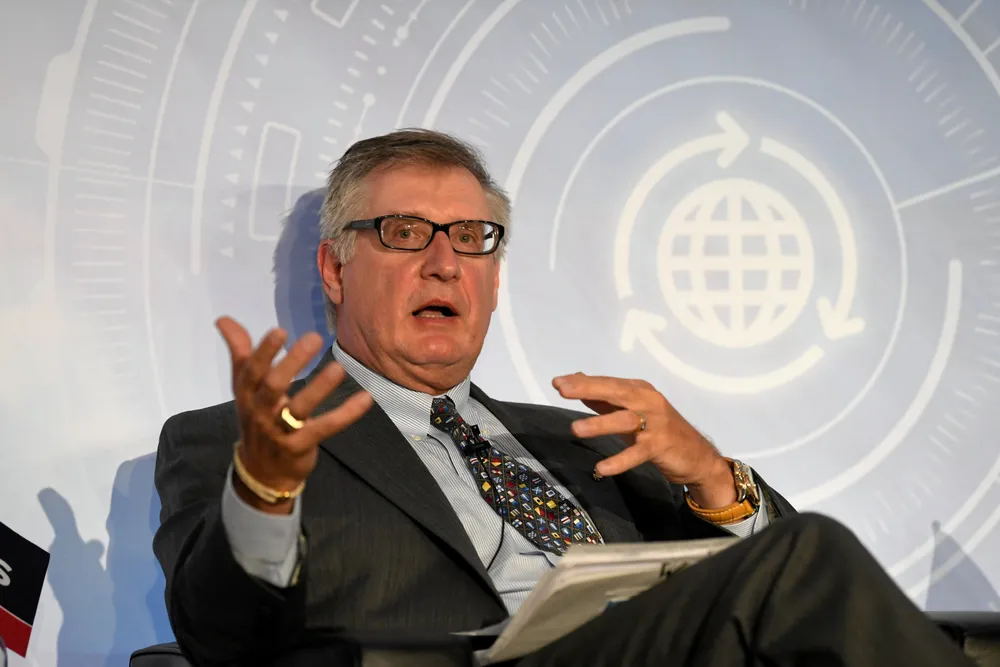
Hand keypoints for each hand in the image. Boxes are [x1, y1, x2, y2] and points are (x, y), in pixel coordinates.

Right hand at [217, 316, 373, 512]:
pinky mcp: (301, 446)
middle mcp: (261, 412)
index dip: (264, 352)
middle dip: (292, 362)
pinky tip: (365, 398)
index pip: (251, 371)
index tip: (280, 330)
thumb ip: (240, 352)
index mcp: (247, 395)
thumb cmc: (257, 418)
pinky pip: (325, 428)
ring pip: (299, 409)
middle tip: (314, 338)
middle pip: (273, 386)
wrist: (261, 471)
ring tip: (338, 368)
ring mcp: (280, 431)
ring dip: (319, 388)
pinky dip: (346, 414)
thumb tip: (223, 319)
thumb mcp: (244, 388)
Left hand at [552, 372, 736, 507]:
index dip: (583, 382)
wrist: (697, 455)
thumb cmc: (658, 431)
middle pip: (616, 392)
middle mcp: (648, 401)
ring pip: (625, 420)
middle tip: (563, 390)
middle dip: (589, 389)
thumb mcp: (631, 411)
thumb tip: (575, 380)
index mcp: (639, 390)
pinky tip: (600, 469)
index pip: (608, 383)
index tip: (557, 382)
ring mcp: (656, 423)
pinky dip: (619, 461)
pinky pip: (637, 453)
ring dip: (600, 424)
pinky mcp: (661, 446)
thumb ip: (604, 398)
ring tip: (575, 429)